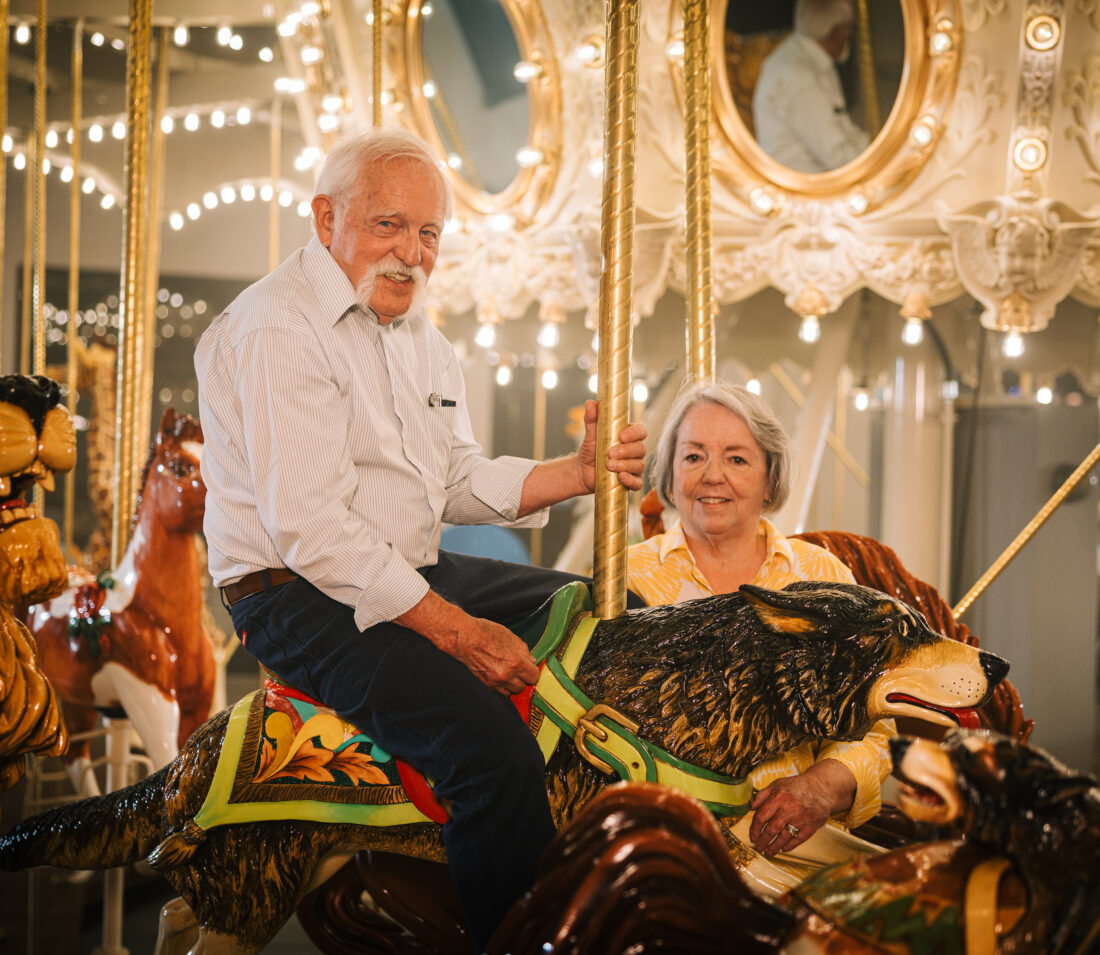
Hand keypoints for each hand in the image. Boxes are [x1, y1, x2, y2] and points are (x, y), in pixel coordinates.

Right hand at [396, 591, 538, 694]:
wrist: (462, 637)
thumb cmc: (484, 632)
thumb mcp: (509, 636)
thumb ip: (523, 650)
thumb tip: (531, 660)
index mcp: (515, 663)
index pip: (533, 676)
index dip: (531, 670)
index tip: (528, 666)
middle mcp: (505, 676)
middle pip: (523, 686)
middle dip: (522, 677)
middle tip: (517, 668)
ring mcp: (494, 682)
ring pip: (511, 692)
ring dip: (511, 684)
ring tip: (506, 671)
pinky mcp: (484, 685)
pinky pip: (499, 692)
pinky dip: (501, 686)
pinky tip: (497, 674)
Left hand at [576, 399, 647, 492]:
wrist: (582, 471)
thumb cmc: (590, 450)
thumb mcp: (590, 435)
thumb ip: (592, 420)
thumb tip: (591, 403)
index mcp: (629, 436)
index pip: (641, 431)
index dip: (634, 433)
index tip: (621, 436)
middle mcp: (635, 451)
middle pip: (641, 449)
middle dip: (626, 451)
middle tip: (610, 453)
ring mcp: (634, 467)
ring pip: (639, 465)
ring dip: (624, 465)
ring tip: (608, 465)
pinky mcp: (630, 481)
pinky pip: (638, 483)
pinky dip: (631, 481)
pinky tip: (620, 477)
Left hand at [748, 759, 856, 855]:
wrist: (821, 787)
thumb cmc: (796, 786)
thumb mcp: (776, 785)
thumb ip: (762, 796)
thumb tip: (749, 807)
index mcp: (778, 798)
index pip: (761, 817)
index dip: (754, 829)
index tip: (752, 837)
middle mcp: (789, 809)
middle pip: (771, 830)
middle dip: (762, 842)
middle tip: (758, 848)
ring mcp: (801, 819)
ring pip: (784, 837)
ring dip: (774, 847)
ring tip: (768, 852)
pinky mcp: (811, 826)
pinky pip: (798, 840)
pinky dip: (789, 846)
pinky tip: (783, 849)